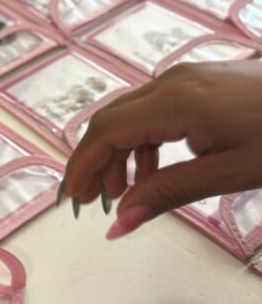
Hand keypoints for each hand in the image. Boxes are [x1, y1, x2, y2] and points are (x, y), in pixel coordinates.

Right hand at [62, 61, 261, 239]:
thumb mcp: (230, 173)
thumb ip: (168, 194)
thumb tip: (119, 225)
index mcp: (175, 102)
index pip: (106, 132)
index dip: (82, 166)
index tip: (73, 201)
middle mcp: (171, 82)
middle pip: (110, 120)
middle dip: (94, 161)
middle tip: (91, 203)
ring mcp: (185, 78)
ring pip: (129, 114)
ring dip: (118, 153)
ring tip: (125, 193)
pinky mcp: (199, 82)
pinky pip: (153, 110)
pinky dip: (142, 141)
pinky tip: (155, 169)